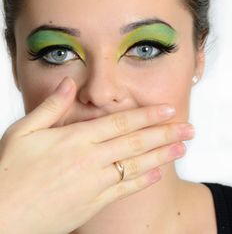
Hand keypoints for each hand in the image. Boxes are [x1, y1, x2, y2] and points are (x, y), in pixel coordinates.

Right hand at [0, 76, 193, 233]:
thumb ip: (52, 106)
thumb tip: (70, 82)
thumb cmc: (10, 170)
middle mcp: (90, 160)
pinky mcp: (92, 204)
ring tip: (181, 148)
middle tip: (188, 128)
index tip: (168, 109)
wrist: (2, 216)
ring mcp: (94, 184)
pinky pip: (125, 190)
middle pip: (136, 142)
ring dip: (162, 155)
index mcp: (76, 139)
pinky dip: (143, 180)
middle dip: (165, 134)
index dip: (147, 115)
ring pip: (136, 165)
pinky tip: (157, 173)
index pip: (121, 122)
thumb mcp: (23, 131)